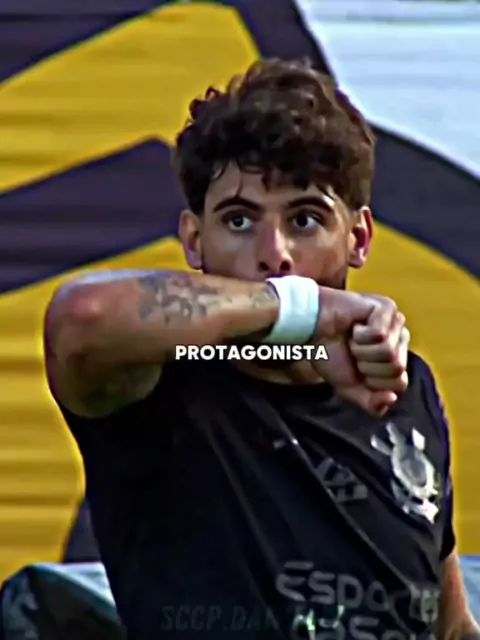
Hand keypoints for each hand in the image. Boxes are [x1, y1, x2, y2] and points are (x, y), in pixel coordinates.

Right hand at [310, 288, 409, 415]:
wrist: (311, 329)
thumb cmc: (329, 354)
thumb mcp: (349, 388)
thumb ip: (371, 403)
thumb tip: (392, 399)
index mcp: (395, 361)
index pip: (399, 384)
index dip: (374, 382)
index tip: (357, 368)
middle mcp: (400, 342)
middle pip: (397, 369)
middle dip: (367, 366)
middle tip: (353, 351)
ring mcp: (396, 324)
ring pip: (390, 353)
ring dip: (362, 350)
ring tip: (352, 338)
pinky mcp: (388, 309)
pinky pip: (382, 335)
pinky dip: (361, 335)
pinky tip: (355, 326)